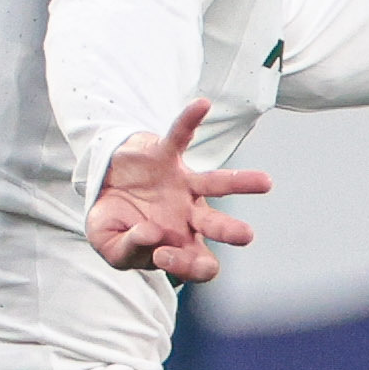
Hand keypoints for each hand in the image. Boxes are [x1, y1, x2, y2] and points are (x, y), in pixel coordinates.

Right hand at [88, 96, 266, 279]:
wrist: (102, 187)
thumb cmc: (114, 222)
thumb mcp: (108, 244)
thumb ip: (126, 250)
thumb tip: (150, 235)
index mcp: (177, 243)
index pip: (198, 263)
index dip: (186, 264)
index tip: (161, 255)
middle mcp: (187, 215)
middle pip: (214, 226)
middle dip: (230, 231)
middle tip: (245, 236)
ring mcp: (181, 185)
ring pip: (216, 184)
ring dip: (240, 183)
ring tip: (266, 183)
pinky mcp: (166, 157)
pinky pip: (179, 136)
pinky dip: (188, 121)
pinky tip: (202, 104)